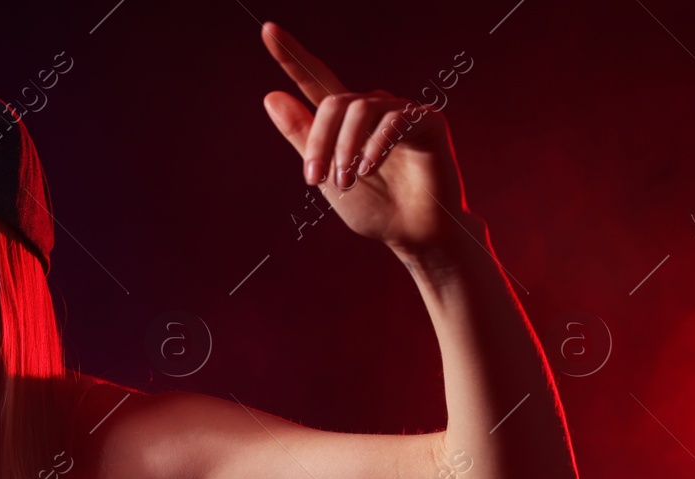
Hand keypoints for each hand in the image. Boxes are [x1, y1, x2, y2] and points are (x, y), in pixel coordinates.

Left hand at [260, 21, 470, 253]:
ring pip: (361, 109)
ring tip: (347, 181)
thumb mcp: (326, 177)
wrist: (413, 233)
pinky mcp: (427, 121)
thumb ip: (302, 137)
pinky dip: (376, 144)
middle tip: (317, 181)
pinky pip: (395, 119)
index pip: (314, 79)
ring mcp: (401, 111)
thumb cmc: (374, 208)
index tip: (266, 29)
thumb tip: (270, 96)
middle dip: (319, 141)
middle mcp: (372, 108)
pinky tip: (369, 167)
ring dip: (346, 148)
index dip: (291, 55)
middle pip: (333, 101)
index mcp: (344, 121)